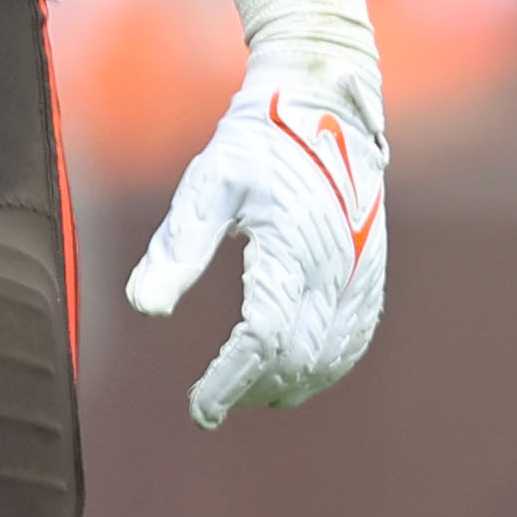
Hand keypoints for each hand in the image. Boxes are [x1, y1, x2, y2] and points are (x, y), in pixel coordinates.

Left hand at [126, 42, 387, 428]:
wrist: (324, 109)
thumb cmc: (257, 145)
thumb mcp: (207, 186)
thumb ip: (176, 248)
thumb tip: (143, 308)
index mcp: (292, 249)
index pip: (263, 340)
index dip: (229, 382)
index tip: (199, 408)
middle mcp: (336, 270)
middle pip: (299, 361)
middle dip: (253, 389)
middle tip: (211, 400)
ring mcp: (362, 275)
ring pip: (331, 359)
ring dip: (288, 385)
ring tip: (242, 390)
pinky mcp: (373, 275)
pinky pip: (354, 340)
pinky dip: (323, 368)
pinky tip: (290, 373)